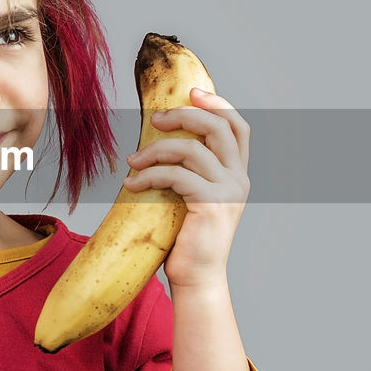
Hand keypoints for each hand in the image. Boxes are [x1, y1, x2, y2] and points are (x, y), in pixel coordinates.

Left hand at [122, 87, 250, 288]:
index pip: (237, 126)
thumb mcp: (193, 197)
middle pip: (218, 127)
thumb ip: (190, 170)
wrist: (197, 278)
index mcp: (237, 174)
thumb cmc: (187, 238)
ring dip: (155, 149)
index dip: (217, 103)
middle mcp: (238, 179)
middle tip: (153, 119)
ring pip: (192, 149)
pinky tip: (131, 183)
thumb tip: (160, 139)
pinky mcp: (211, 205)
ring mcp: (227, 192)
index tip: (191, 92)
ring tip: (132, 161)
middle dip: (184, 115)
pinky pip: (176, 176)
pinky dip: (149, 175)